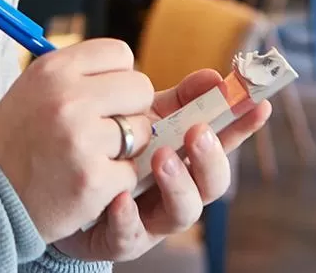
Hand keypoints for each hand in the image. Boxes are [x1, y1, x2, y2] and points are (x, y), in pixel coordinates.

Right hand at [0, 40, 155, 243]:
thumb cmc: (16, 139)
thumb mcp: (35, 89)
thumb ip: (79, 76)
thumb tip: (128, 75)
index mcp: (54, 70)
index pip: (120, 54)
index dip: (118, 77)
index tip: (103, 97)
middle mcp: (68, 99)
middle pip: (139, 88)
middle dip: (130, 110)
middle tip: (104, 129)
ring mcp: (82, 140)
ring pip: (141, 132)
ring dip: (125, 148)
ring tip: (91, 156)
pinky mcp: (93, 180)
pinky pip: (131, 172)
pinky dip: (115, 181)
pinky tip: (86, 181)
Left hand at [53, 69, 273, 262]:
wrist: (56, 187)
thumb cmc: (109, 147)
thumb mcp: (141, 118)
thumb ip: (178, 100)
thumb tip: (213, 76)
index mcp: (185, 157)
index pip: (222, 141)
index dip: (242, 125)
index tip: (259, 104)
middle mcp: (176, 190)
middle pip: (212, 184)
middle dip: (210, 159)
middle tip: (197, 132)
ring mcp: (152, 218)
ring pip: (181, 213)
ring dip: (177, 184)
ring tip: (161, 159)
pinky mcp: (119, 239)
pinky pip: (129, 236)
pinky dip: (127, 218)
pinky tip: (119, 198)